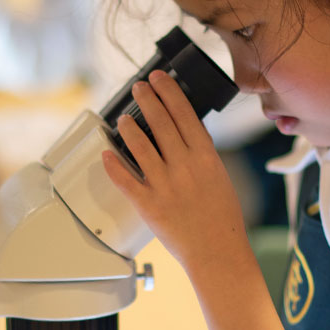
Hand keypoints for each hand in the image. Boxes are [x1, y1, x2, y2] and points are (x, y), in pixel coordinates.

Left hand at [101, 71, 251, 274]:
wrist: (217, 251)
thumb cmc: (221, 218)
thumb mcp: (219, 176)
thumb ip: (201, 155)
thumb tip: (186, 134)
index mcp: (205, 157)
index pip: (184, 114)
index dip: (169, 92)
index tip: (160, 79)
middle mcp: (184, 166)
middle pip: (161, 123)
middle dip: (147, 99)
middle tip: (138, 87)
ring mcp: (164, 185)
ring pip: (140, 146)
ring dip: (128, 127)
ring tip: (123, 117)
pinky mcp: (149, 204)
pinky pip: (125, 179)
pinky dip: (114, 164)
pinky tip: (107, 153)